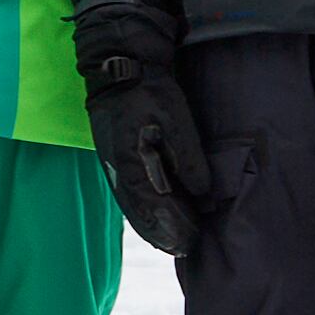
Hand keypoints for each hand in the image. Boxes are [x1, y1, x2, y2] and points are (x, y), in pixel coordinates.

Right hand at [78, 22, 212, 257]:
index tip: (190, 243)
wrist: (119, 66)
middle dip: (162, 233)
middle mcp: (117, 170)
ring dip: (151, 225)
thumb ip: (188, 158)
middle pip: (139, 213)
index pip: (153, 207)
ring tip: (171, 240)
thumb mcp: (175, 120)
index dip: (173, 227)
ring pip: (132, 206)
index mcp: (130, 163)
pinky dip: (142, 211)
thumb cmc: (148, 91)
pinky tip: (155, 215)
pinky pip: (128, 194)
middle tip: (185, 248)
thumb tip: (201, 193)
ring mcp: (113, 166)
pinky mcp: (115, 159)